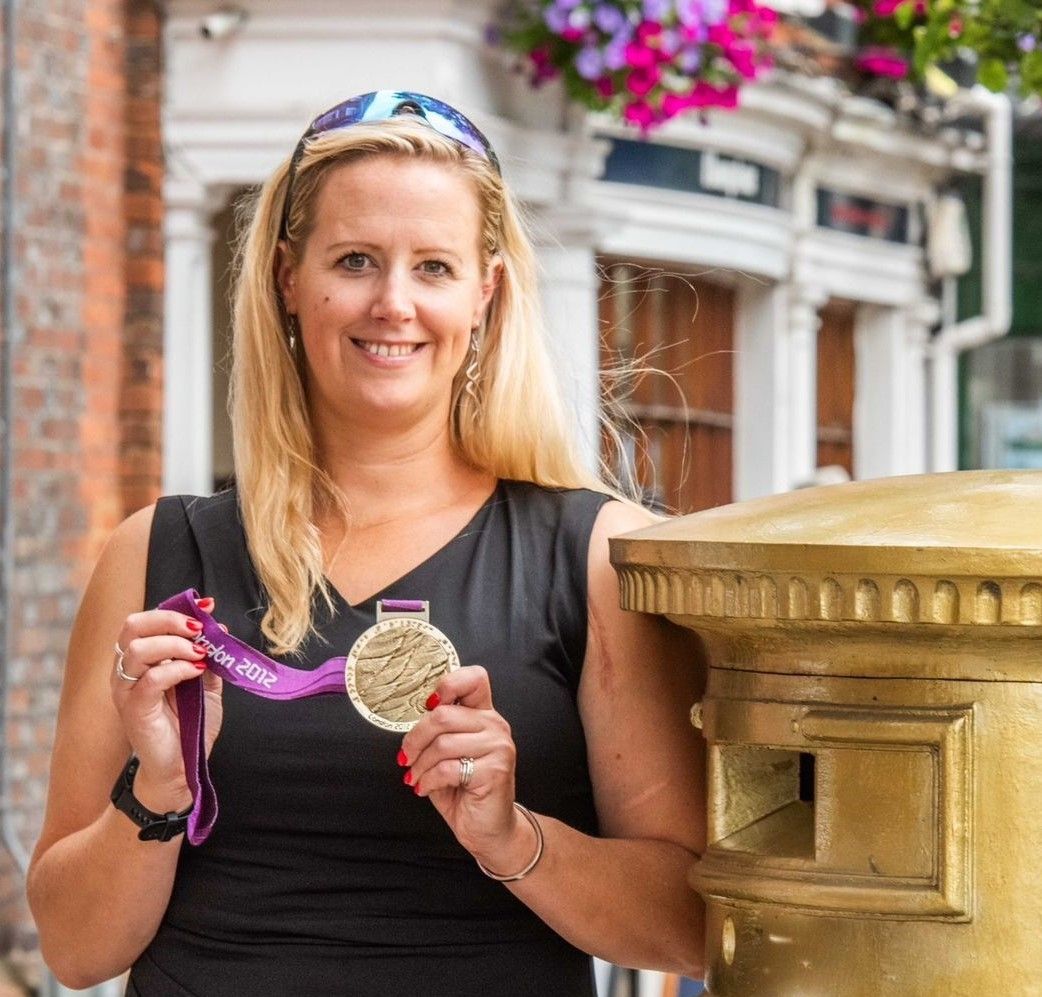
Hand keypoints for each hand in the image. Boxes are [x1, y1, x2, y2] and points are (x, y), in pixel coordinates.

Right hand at [110, 595, 223, 810]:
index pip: (145, 621)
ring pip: (138, 649)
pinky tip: (197, 672)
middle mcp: (125, 671)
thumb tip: (219, 627)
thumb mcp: (206, 684)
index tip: (207, 605)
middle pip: (132, 626)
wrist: (184, 765)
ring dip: (176, 645)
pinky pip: (151, 679)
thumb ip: (209, 655)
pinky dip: (178, 669)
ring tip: (201, 654)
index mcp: (140, 661)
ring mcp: (126, 690)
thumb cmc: (191, 725)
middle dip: (170, 620)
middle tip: (199, 629)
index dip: (175, 608)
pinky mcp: (134, 710)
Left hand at [399, 666, 536, 873]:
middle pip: (444, 715)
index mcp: (484, 715)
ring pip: (442, 743)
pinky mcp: (495, 770)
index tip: (429, 705)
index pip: (474, 678)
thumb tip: (412, 722)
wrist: (489, 830)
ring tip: (416, 777)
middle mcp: (495, 725)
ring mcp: (498, 747)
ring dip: (420, 764)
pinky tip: (425, 788)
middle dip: (415, 738)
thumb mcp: (448, 756)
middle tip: (406, 756)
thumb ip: (438, 733)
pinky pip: (448, 768)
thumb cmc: (465, 792)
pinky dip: (428, 780)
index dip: (448, 684)